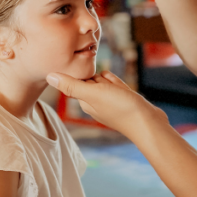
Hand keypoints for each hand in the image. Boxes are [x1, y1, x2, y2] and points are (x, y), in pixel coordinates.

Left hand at [46, 70, 166, 141]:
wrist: (147, 123)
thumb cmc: (120, 107)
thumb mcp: (93, 93)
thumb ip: (71, 85)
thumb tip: (49, 76)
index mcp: (84, 101)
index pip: (78, 79)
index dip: (87, 74)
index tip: (96, 79)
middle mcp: (94, 102)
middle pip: (93, 79)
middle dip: (102, 77)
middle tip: (110, 87)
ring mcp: (108, 102)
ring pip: (106, 81)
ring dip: (113, 81)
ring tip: (120, 91)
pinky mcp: (120, 101)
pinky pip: (117, 86)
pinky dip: (120, 85)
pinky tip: (125, 91)